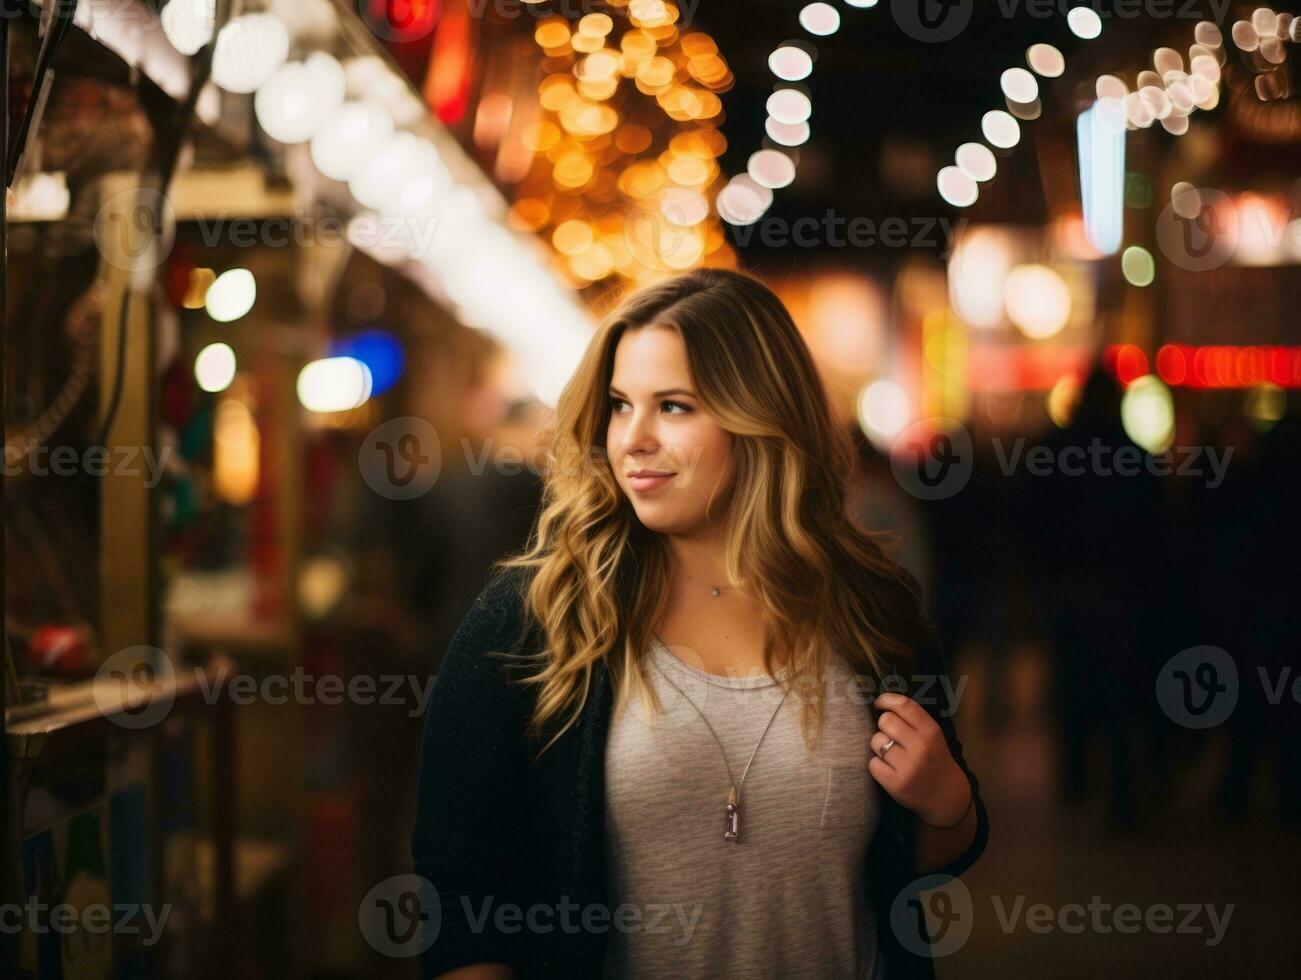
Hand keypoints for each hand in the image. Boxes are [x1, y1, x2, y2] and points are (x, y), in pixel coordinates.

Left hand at [869, 692, 971, 827]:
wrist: (946, 796)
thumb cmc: (934, 759)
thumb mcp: (933, 735)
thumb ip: (913, 719)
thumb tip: (883, 703)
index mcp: (931, 732)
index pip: (903, 705)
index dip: (886, 700)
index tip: (880, 704)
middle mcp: (921, 747)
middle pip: (885, 721)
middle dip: (884, 727)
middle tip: (892, 736)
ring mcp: (908, 767)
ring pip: (876, 741)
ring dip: (879, 746)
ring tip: (892, 754)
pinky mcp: (896, 784)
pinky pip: (873, 764)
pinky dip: (878, 765)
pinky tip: (889, 769)